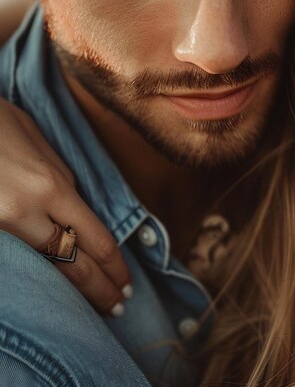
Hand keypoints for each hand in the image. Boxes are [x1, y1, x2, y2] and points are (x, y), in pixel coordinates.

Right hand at [0, 97, 131, 314]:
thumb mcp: (39, 145)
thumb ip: (60, 179)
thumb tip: (74, 207)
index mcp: (51, 186)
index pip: (96, 239)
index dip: (114, 266)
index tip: (126, 282)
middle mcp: (28, 211)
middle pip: (75, 263)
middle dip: (101, 288)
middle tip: (119, 306)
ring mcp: (1, 223)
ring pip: (47, 265)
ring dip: (76, 289)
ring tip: (96, 305)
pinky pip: (19, 256)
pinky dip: (42, 272)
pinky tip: (54, 286)